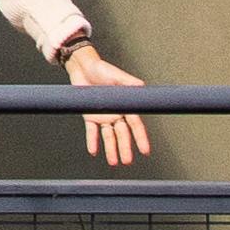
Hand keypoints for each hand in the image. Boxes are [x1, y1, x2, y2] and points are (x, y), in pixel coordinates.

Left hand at [62, 43, 153, 170]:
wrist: (84, 67)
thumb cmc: (103, 70)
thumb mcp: (117, 76)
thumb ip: (129, 82)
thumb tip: (141, 86)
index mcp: (126, 107)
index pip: (135, 125)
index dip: (140, 138)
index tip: (145, 151)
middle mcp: (116, 114)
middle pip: (122, 134)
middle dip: (125, 148)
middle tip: (127, 161)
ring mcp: (103, 117)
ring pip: (108, 136)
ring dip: (111, 149)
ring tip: (113, 162)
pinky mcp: (90, 116)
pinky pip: (92, 131)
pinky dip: (92, 141)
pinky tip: (94, 151)